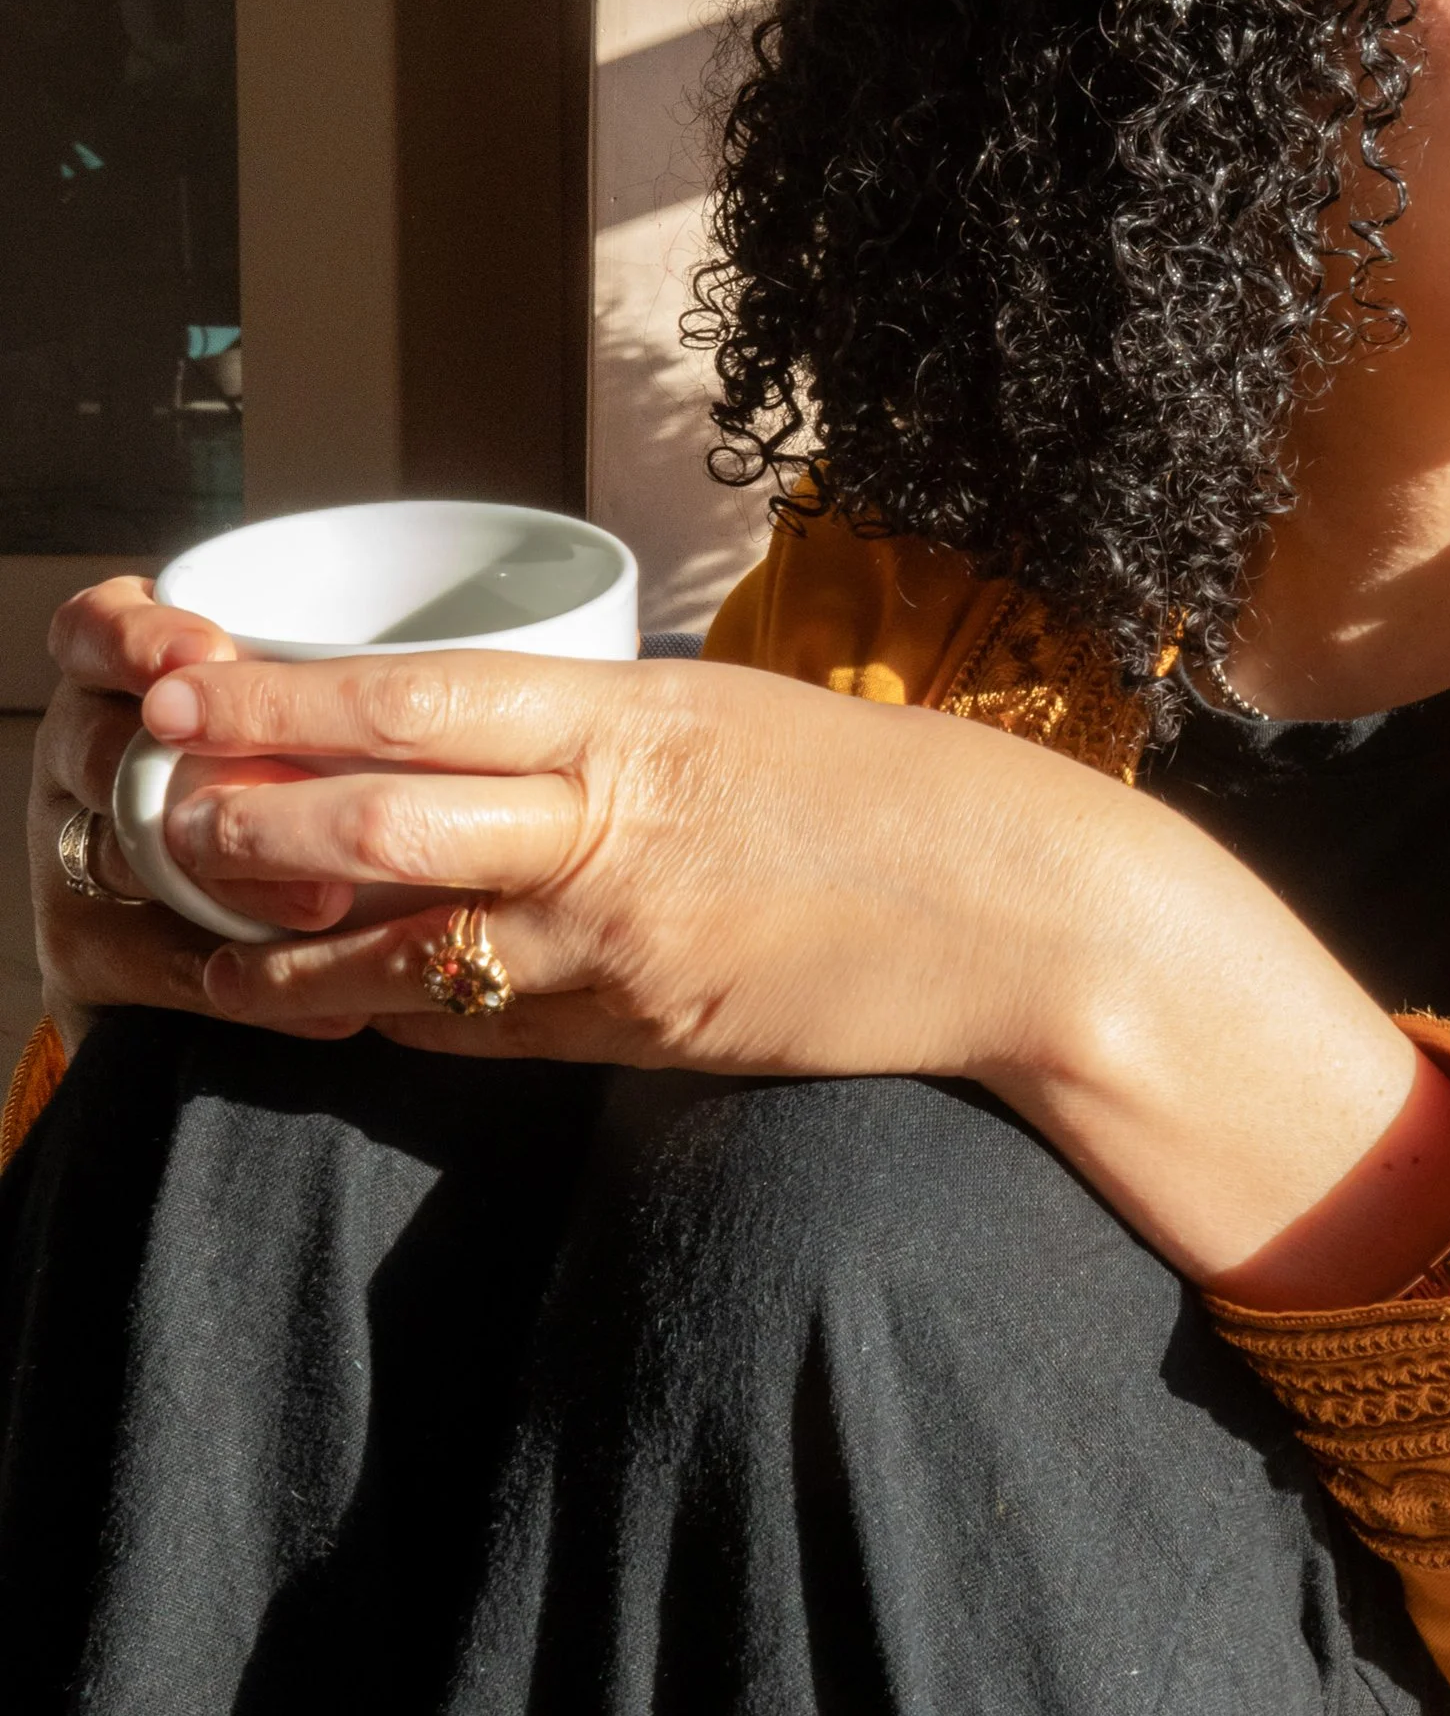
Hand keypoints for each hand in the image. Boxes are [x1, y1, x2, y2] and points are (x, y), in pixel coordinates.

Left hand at [33, 613, 1449, 1300]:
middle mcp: (613, 826)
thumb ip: (607, 733)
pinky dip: (388, 1009)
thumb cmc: (896, 803)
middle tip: (148, 799)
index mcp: (637, 719)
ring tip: (187, 924)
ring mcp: (622, 945)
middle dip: (240, 814)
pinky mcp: (642, 1037)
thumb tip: (477, 738)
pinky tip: (327, 997)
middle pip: (379, 816)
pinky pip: (477, 1028)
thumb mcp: (743, 722)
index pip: (416, 697)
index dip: (279, 696)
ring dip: (279, 939)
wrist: (1034, 921)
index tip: (184, 679)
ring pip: (400, 943)